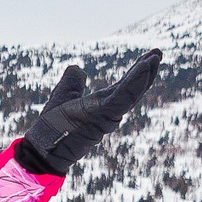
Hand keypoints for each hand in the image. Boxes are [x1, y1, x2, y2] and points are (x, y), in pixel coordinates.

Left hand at [16, 50, 161, 174]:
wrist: (42, 149)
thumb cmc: (52, 126)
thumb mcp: (63, 95)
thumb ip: (72, 81)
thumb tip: (77, 68)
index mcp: (101, 105)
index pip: (124, 86)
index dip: (137, 71)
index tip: (150, 56)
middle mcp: (108, 111)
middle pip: (133, 88)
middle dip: (147, 71)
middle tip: (159, 53)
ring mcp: (107, 115)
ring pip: (131, 93)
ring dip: (144, 75)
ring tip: (155, 57)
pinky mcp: (102, 117)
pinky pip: (122, 98)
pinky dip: (134, 83)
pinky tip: (144, 68)